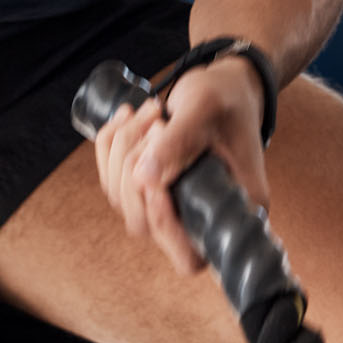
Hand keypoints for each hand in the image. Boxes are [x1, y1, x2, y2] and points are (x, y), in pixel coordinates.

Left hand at [93, 55, 269, 273]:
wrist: (224, 86)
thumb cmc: (226, 98)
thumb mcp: (205, 111)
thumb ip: (177, 142)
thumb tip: (142, 177)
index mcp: (232, 211)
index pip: (189, 255)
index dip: (164, 226)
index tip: (155, 182)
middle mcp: (200, 216)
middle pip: (143, 225)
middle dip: (133, 172)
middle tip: (156, 126)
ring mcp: (171, 203)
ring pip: (122, 198)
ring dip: (123, 149)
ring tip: (152, 111)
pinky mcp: (150, 186)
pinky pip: (112, 178)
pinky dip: (110, 144)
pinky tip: (128, 114)